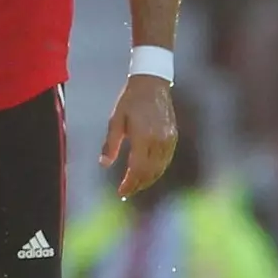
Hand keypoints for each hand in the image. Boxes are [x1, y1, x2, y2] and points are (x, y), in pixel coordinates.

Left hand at [101, 74, 177, 195]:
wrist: (151, 85)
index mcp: (143, 137)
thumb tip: (103, 165)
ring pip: (160, 168)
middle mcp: (159, 141)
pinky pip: (166, 160)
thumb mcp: (115, 120)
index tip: (121, 192)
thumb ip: (110, 144)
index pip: (138, 169)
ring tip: (135, 185)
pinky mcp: (173, 137)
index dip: (130, 183)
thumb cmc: (129, 101)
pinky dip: (157, 170)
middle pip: (150, 172)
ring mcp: (169, 140)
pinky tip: (148, 173)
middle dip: (138, 184)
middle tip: (126, 192)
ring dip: (148, 180)